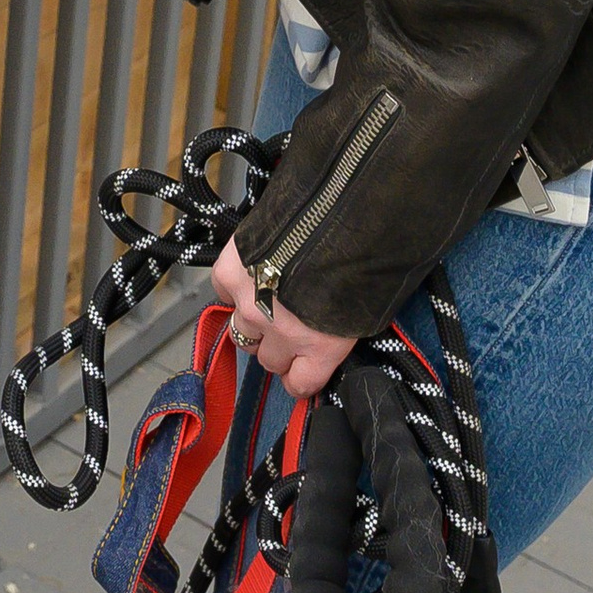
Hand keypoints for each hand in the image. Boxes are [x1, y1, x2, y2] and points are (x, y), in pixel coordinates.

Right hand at [209, 237, 357, 400]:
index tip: (301, 369)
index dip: (300, 377)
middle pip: (268, 360)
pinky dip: (235, 285)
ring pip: (241, 332)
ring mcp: (250, 305)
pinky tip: (253, 270)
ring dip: (253, 321)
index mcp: (321, 347)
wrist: (338, 208)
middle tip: (288, 323)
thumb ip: (342, 326)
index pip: (299, 384)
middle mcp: (282, 333)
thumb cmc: (363, 252)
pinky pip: (224, 293)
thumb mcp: (368, 303)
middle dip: (277, 346)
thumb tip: (335, 328)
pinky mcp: (230, 274)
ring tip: (266, 299)